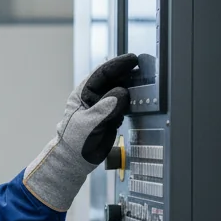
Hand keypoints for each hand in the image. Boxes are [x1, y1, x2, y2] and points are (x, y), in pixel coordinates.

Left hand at [24, 53, 137, 211]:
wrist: (74, 160)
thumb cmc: (75, 142)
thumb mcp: (90, 123)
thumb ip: (105, 107)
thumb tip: (121, 92)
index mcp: (83, 93)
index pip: (102, 73)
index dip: (118, 65)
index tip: (133, 59)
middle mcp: (92, 96)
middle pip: (112, 79)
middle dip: (127, 72)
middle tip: (145, 67)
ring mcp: (101, 105)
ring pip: (119, 90)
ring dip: (132, 85)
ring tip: (146, 80)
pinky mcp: (109, 115)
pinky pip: (122, 103)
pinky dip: (131, 100)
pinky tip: (140, 98)